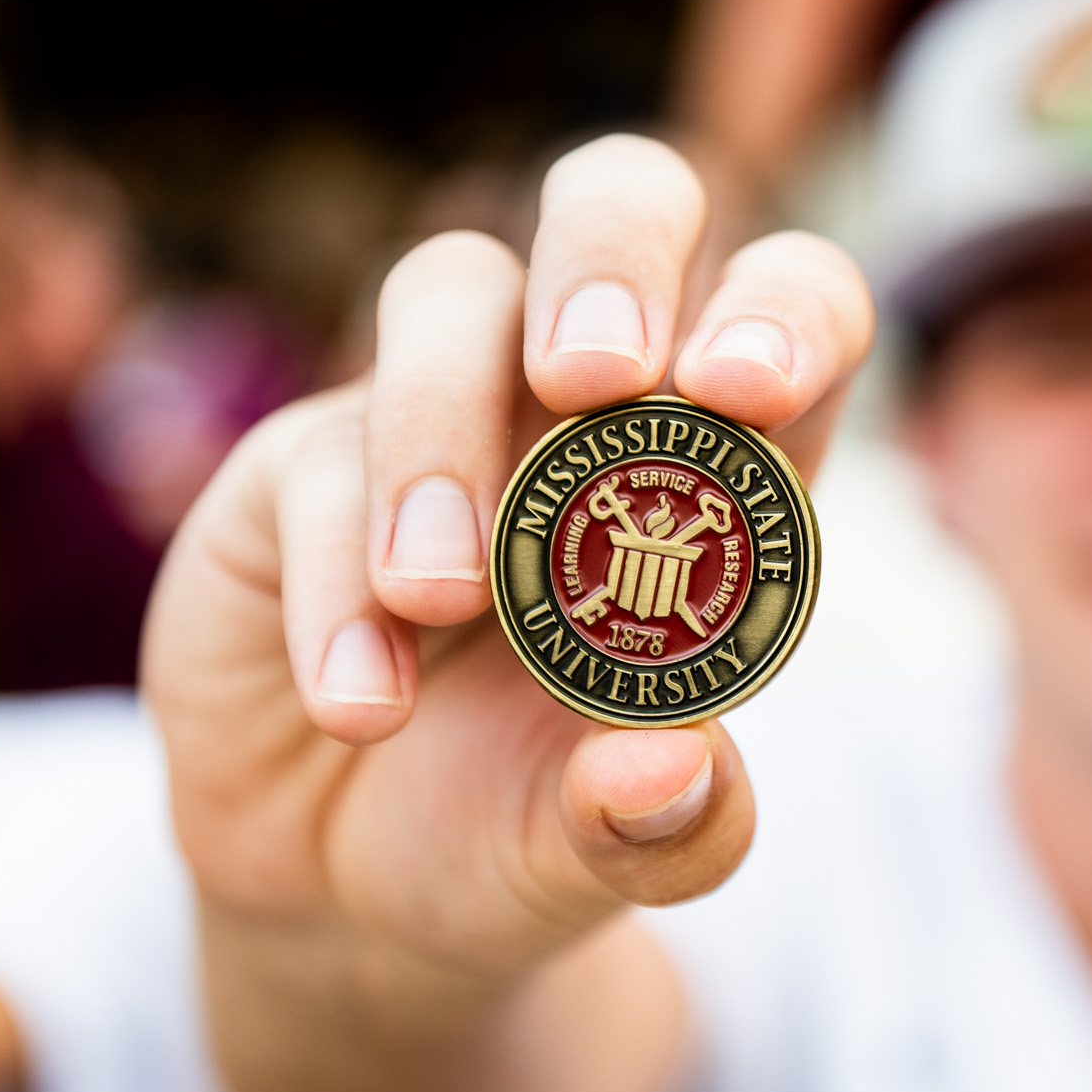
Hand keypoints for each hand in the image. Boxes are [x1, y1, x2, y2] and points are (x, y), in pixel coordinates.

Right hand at [141, 135, 871, 1091]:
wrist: (344, 890)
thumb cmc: (522, 832)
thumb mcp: (603, 858)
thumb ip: (665, 828)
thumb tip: (673, 769)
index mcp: (719, 469)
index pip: (789, 311)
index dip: (784, 313)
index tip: (743, 392)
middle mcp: (586, 409)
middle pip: (620, 202)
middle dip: (610, 260)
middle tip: (589, 382)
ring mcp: (440, 413)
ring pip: (450, 290)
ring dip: (446, 434)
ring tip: (445, 600)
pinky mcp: (301, 465)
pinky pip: (317, 453)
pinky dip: (340, 576)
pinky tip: (362, 701)